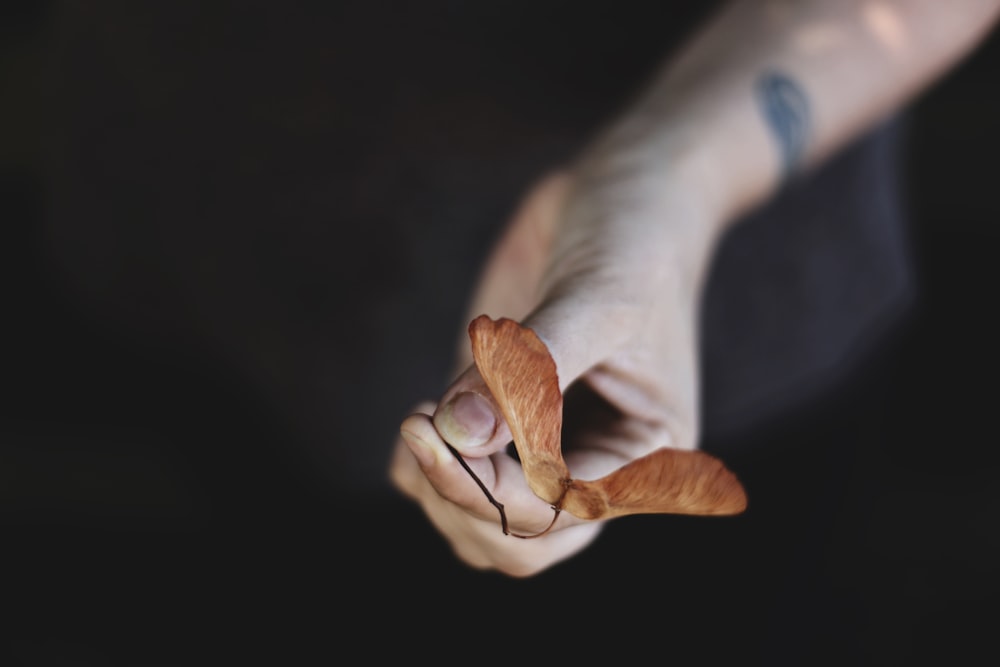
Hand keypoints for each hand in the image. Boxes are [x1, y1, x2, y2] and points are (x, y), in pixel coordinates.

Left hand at [389, 152, 721, 576]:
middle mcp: (594, 459)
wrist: (622, 194)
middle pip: (519, 541)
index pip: (559, 513)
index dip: (487, 489)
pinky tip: (419, 421)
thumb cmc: (634, 243)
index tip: (428, 427)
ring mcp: (545, 440)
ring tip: (418, 418)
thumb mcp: (596, 302)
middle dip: (459, 500)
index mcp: (642, 452)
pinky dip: (425, 469)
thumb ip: (528, 373)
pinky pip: (460, 477)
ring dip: (438, 489)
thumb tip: (459, 436)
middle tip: (418, 427)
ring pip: (484, 522)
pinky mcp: (503, 414)